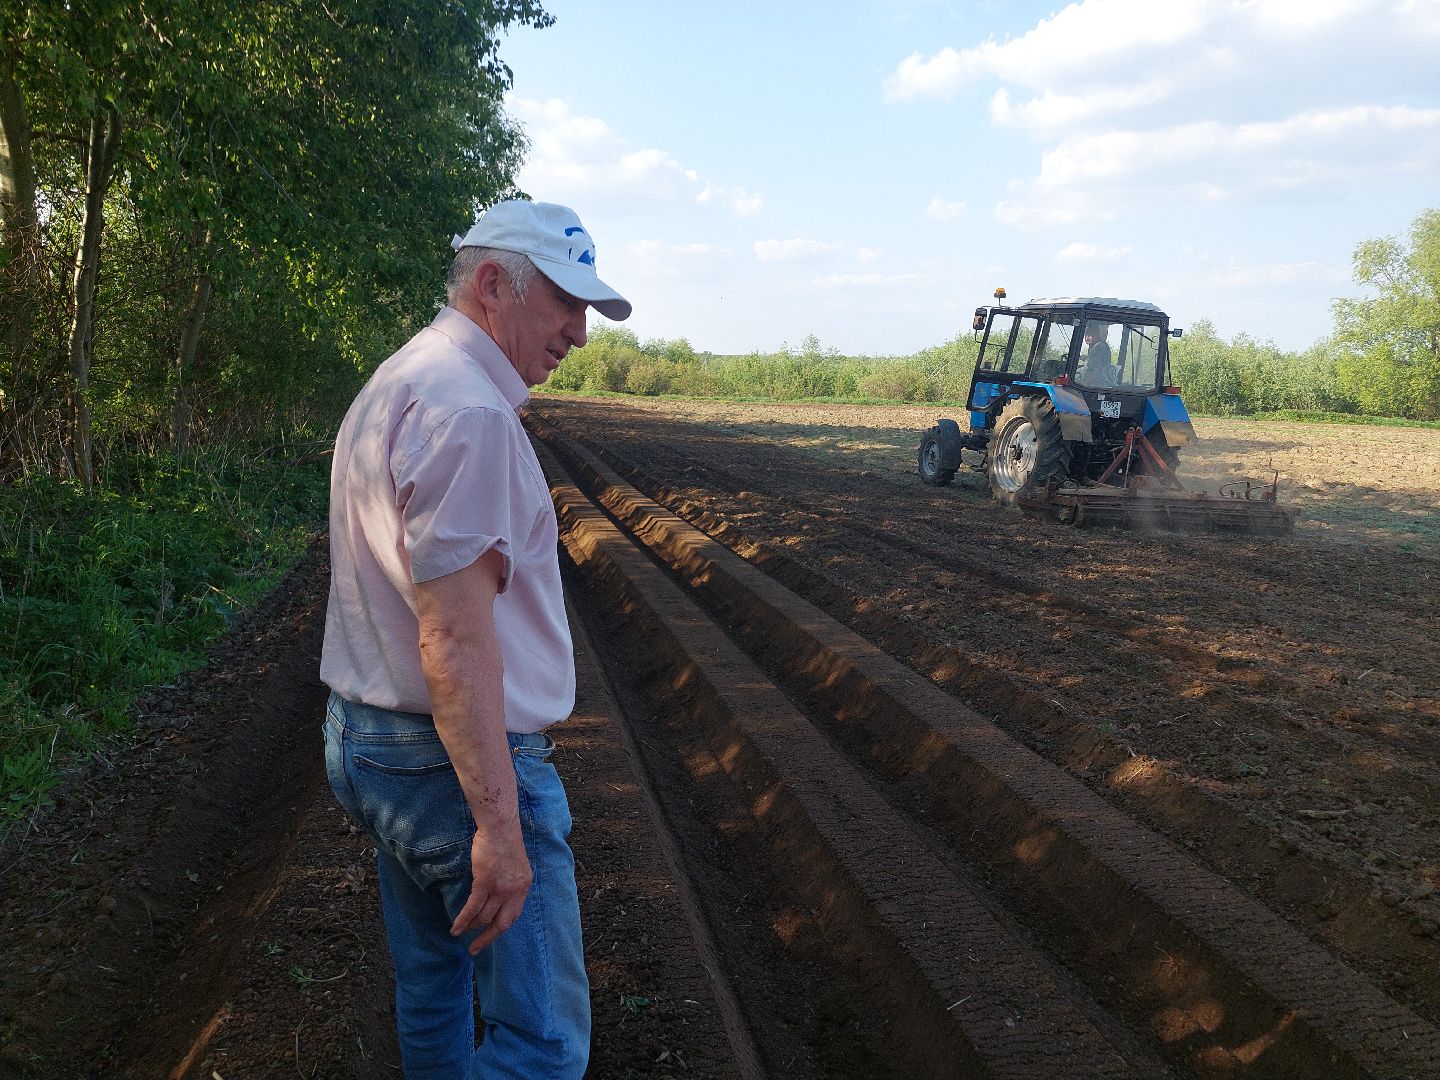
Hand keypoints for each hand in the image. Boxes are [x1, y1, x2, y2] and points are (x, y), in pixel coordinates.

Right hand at [450, 818, 531, 954]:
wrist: (500, 827)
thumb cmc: (505, 841)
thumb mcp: (516, 865)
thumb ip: (511, 882)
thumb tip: (500, 896)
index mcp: (524, 887)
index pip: (514, 915)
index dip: (500, 928)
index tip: (491, 937)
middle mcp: (515, 891)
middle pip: (502, 923)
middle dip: (487, 938)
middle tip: (475, 949)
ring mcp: (500, 888)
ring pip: (484, 917)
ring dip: (470, 928)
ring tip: (460, 933)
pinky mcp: (485, 883)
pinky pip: (473, 908)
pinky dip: (463, 920)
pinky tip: (455, 928)